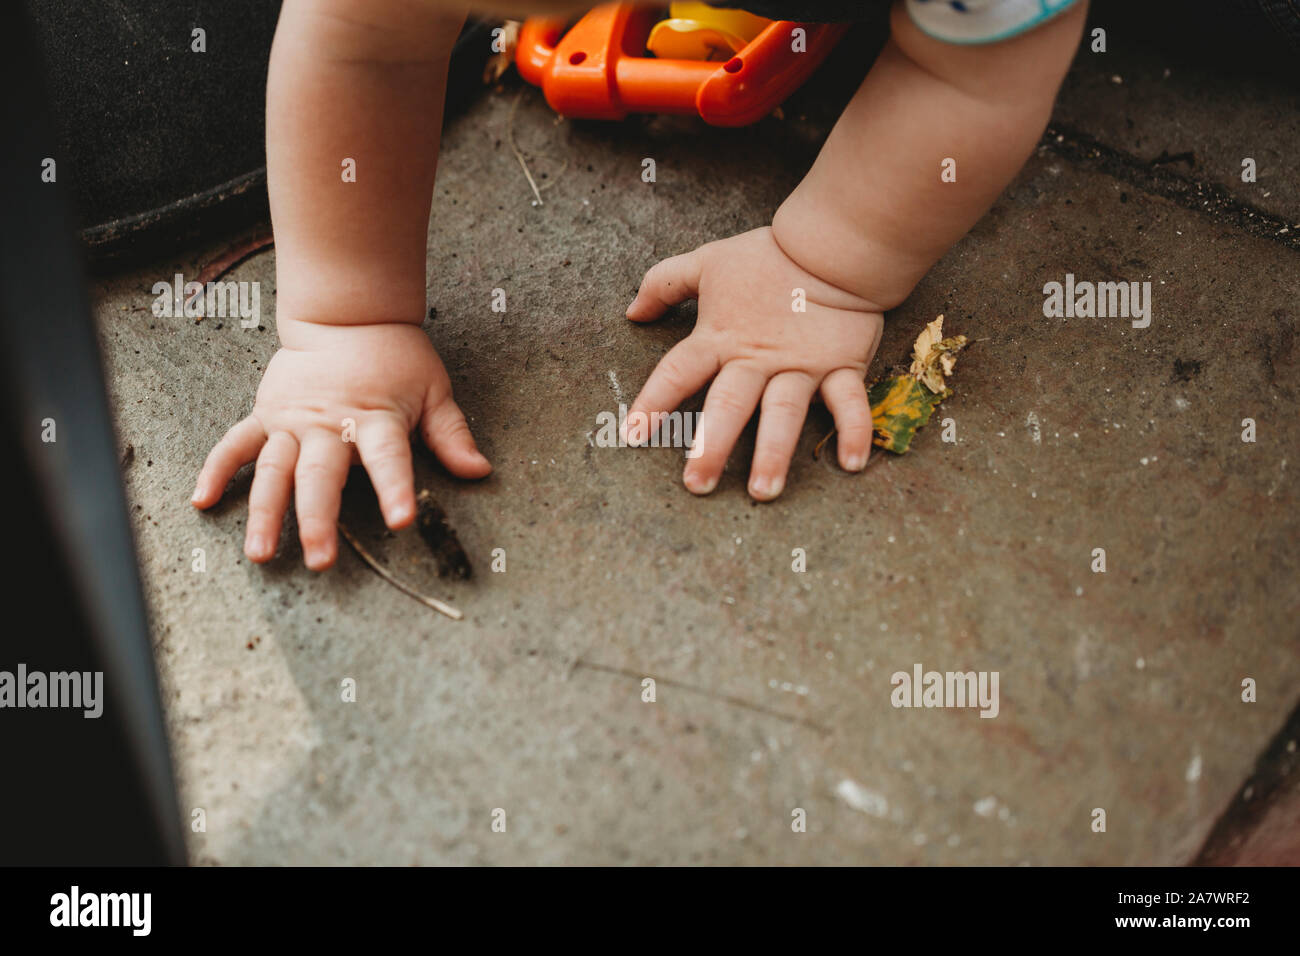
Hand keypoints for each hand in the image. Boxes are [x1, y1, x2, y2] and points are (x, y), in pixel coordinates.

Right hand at [192, 321, 489, 569]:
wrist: (347, 316)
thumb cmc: (395, 359)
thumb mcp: (434, 391)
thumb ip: (451, 434)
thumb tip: (480, 471)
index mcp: (375, 419)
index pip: (388, 459)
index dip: (395, 488)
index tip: (401, 520)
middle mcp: (330, 424)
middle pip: (321, 476)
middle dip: (318, 519)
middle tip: (320, 559)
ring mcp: (293, 421)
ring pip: (275, 471)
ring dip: (265, 512)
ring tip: (258, 553)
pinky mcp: (267, 415)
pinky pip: (237, 444)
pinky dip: (218, 470)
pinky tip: (204, 502)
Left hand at [624, 227, 882, 500]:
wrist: (832, 244)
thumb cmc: (766, 257)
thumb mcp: (707, 263)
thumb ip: (664, 284)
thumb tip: (632, 311)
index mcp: (720, 338)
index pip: (678, 372)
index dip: (654, 402)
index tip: (633, 435)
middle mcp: (757, 358)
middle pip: (729, 405)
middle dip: (711, 446)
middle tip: (697, 484)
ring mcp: (800, 365)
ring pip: (783, 413)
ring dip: (774, 453)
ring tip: (762, 491)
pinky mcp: (841, 366)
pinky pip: (850, 403)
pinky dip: (856, 432)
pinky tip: (852, 464)